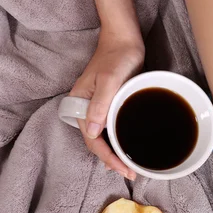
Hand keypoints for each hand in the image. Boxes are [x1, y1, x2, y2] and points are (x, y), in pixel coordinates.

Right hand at [70, 31, 143, 179]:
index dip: (107, 157)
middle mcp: (87, 109)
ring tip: (131, 166)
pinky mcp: (110, 105)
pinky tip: (130, 148)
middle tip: (131, 172)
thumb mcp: (110, 79)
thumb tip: (93, 132)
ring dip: (116, 153)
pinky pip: (112, 128)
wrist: (124, 40)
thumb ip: (101, 104)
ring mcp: (98, 108)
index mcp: (80, 104)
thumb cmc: (117, 56)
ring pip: (104, 137)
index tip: (124, 169)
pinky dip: (120, 140)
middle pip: (97, 142)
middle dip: (112, 160)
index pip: (92, 139)